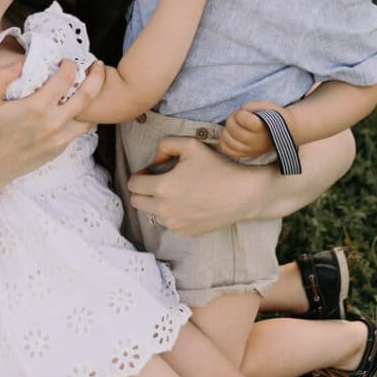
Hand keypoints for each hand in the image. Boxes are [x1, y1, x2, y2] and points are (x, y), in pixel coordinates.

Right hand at [0, 59, 104, 225]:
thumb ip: (1, 76)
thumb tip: (21, 63)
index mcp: (36, 107)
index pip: (65, 79)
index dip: (70, 65)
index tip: (67, 61)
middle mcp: (53, 123)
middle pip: (87, 96)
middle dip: (97, 77)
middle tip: (99, 66)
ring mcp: (59, 138)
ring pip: (89, 116)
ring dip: (95, 98)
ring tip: (94, 86)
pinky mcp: (60, 149)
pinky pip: (79, 130)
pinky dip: (83, 116)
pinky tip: (79, 107)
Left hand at [127, 135, 268, 234]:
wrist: (243, 194)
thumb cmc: (218, 168)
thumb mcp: (191, 145)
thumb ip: (166, 144)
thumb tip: (154, 160)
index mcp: (163, 187)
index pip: (133, 185)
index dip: (139, 175)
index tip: (150, 172)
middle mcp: (165, 209)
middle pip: (136, 202)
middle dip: (142, 190)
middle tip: (157, 182)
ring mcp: (174, 223)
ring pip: (150, 213)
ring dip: (156, 203)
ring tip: (174, 193)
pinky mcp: (184, 232)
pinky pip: (167, 223)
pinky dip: (171, 214)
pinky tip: (187, 204)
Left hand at [220, 100, 282, 159]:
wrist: (283, 131)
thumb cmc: (272, 115)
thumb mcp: (267, 105)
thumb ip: (253, 105)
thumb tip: (240, 110)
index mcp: (262, 127)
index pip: (243, 119)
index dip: (239, 113)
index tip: (243, 112)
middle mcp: (256, 141)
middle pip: (234, 130)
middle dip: (231, 119)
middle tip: (236, 116)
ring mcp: (250, 150)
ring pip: (229, 142)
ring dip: (225, 130)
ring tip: (231, 125)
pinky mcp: (246, 154)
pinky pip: (228, 151)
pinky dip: (222, 142)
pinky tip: (226, 134)